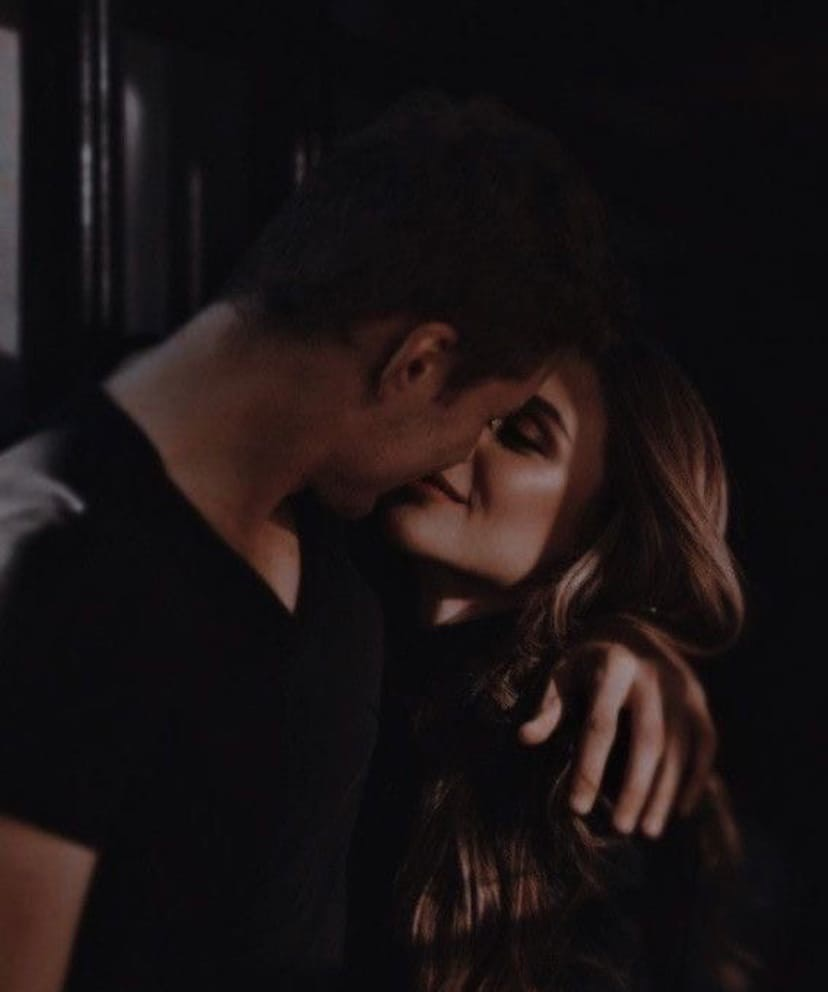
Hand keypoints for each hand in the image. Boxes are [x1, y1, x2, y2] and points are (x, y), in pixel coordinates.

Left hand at [517, 640, 716, 836]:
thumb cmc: (588, 663)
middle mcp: (653, 676)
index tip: (576, 809)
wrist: (633, 630)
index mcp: (613, 667)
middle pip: (648, 741)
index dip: (588, 768)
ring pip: (678, 749)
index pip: (600, 725)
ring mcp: (683, 688)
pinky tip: (679, 812)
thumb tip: (524, 738)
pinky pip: (705, 746)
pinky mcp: (700, 701)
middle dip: (634, 788)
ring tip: (647, 831)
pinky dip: (694, 780)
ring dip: (664, 793)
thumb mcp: (563, 676)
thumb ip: (548, 708)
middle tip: (620, 828)